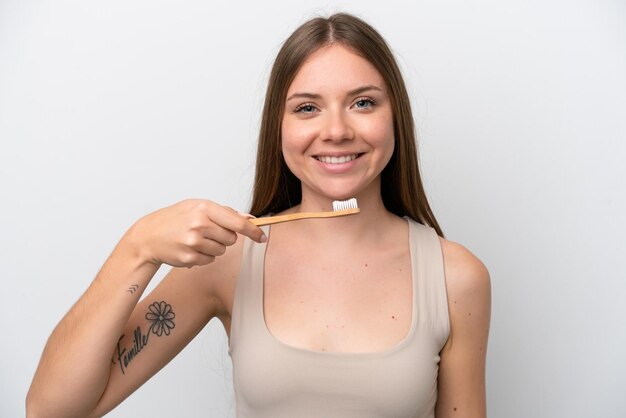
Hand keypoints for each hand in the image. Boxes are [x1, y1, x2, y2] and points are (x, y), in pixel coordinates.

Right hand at [125, 199, 265, 267]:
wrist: (148, 236)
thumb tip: (250, 219)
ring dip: (214, 247)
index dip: (253, 232)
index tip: (263, 238)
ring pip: (222, 250)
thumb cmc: (175, 219)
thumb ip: (224, 212)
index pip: (237, 223)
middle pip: (232, 239)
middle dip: (225, 237)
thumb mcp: (197, 207)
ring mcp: (194, 242)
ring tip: (196, 239)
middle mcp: (199, 225)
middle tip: (208, 232)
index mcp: (204, 208)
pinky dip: (204, 256)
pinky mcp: (190, 258)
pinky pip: (211, 260)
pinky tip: (190, 248)